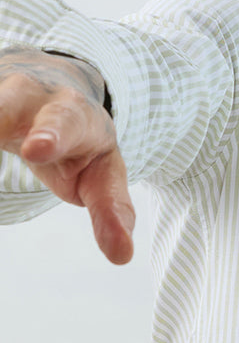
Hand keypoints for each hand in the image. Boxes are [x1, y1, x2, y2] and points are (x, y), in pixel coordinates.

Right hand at [0, 48, 134, 263]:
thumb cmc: (81, 142)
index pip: (64, 122)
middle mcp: (28, 95)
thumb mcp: (104, 172)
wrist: (53, 87)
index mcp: (72, 114)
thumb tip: (122, 256)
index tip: (36, 149)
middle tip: (6, 139)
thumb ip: (111, 210)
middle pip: (6, 101)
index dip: (50, 134)